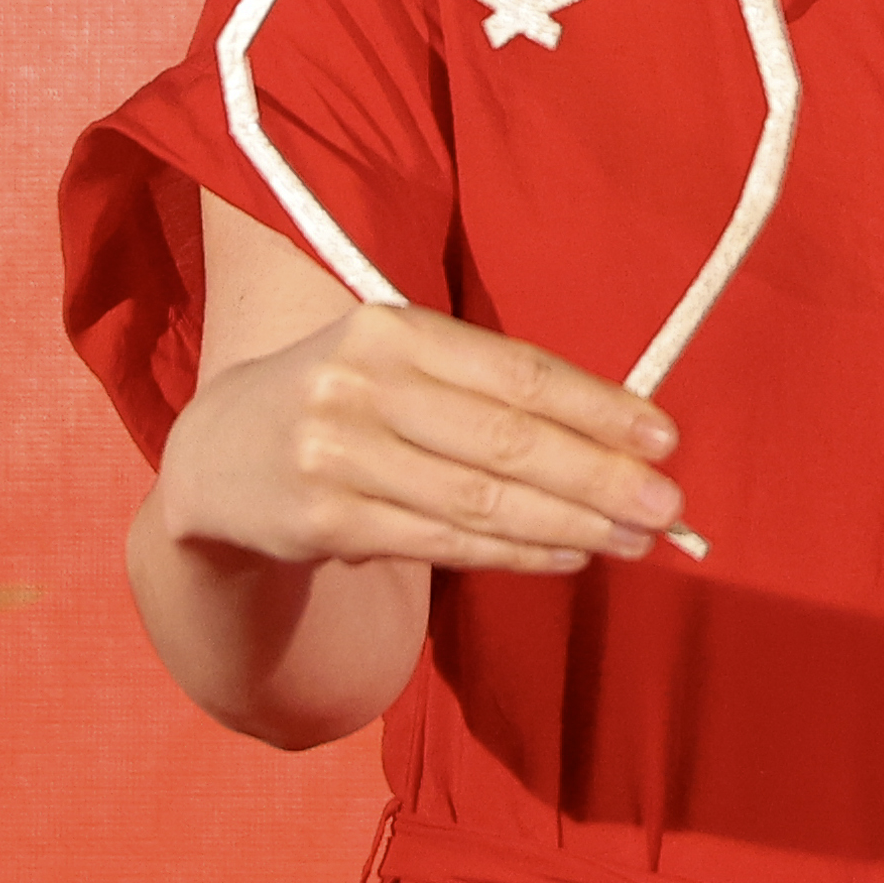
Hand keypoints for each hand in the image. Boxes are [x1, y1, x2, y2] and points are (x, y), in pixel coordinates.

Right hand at [151, 299, 686, 576]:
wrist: (214, 456)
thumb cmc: (342, 401)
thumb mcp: (395, 363)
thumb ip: (485, 388)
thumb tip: (617, 429)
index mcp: (389, 327)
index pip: (515, 370)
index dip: (596, 406)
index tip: (663, 435)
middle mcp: (359, 384)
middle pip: (505, 440)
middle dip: (599, 475)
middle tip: (669, 504)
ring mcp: (336, 456)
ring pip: (480, 501)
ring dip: (571, 523)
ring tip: (634, 538)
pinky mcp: (322, 520)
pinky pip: (443, 544)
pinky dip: (516, 552)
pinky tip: (568, 554)